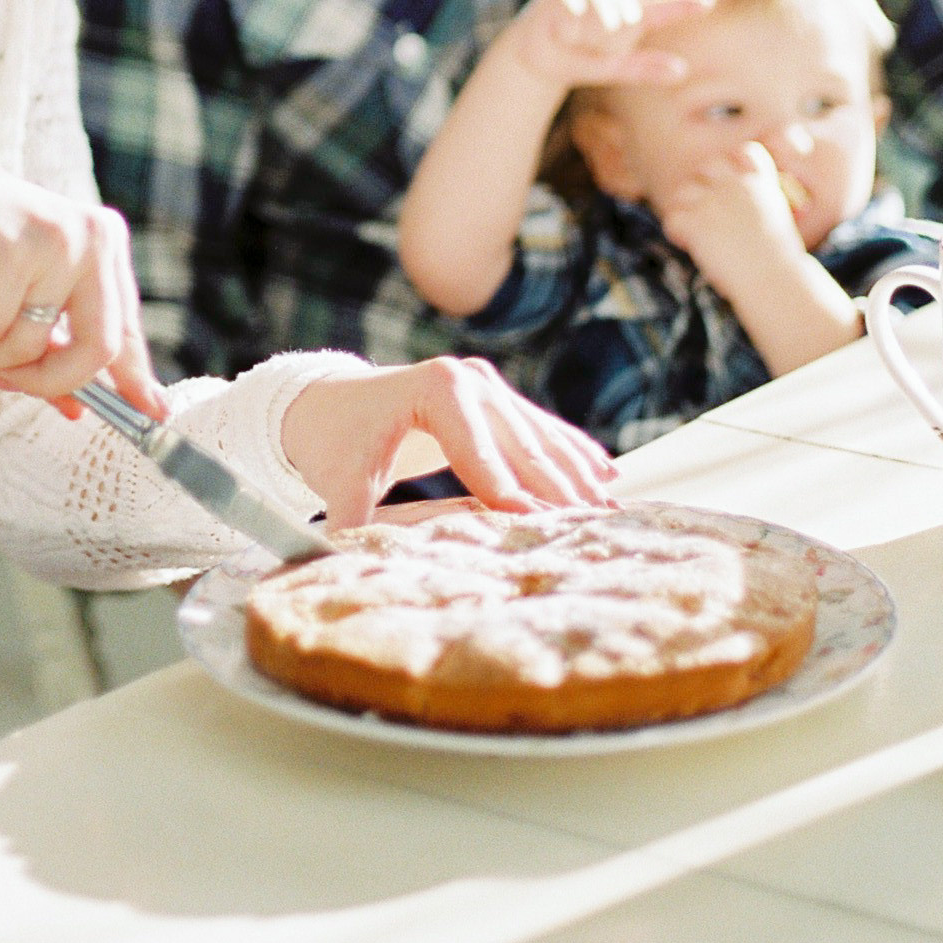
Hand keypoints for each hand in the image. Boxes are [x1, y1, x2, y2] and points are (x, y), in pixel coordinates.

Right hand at [0, 163, 167, 419]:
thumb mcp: (31, 296)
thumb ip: (54, 349)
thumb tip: (76, 410)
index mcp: (104, 245)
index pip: (126, 327)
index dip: (136, 377)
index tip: (153, 411)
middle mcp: (90, 241)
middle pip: (96, 349)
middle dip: (45, 382)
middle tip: (2, 385)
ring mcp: (53, 245)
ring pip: (29, 347)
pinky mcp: (8, 252)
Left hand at [279, 358, 614, 531]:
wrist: (329, 401)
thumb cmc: (336, 444)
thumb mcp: (340, 483)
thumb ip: (349, 524)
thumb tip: (349, 562)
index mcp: (435, 391)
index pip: (483, 456)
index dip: (514, 497)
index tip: (544, 530)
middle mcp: (469, 379)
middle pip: (523, 446)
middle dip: (560, 490)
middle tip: (598, 530)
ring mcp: (486, 383)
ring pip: (541, 437)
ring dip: (576, 475)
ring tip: (612, 513)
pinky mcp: (495, 395)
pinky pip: (541, 428)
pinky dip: (572, 452)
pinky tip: (606, 474)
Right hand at [495, 0, 714, 97]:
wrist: (529, 57)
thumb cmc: (573, 60)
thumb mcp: (610, 68)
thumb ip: (644, 68)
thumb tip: (683, 69)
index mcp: (628, 17)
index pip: (662, 9)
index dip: (685, 5)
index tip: (711, 2)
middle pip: (624, 26)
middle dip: (606, 45)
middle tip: (585, 46)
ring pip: (600, 26)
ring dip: (583, 41)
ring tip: (569, 38)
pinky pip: (574, 23)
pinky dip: (565, 36)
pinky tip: (556, 32)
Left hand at [657, 142, 808, 284]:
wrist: (774, 280)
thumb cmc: (780, 262)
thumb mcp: (776, 222)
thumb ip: (754, 208)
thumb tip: (733, 214)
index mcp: (761, 184)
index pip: (746, 152)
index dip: (734, 165)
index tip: (732, 186)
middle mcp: (736, 185)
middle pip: (706, 167)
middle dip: (704, 187)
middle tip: (708, 215)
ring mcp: (713, 201)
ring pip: (682, 192)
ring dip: (686, 211)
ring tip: (697, 234)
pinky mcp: (696, 222)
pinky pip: (672, 219)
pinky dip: (677, 234)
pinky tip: (690, 246)